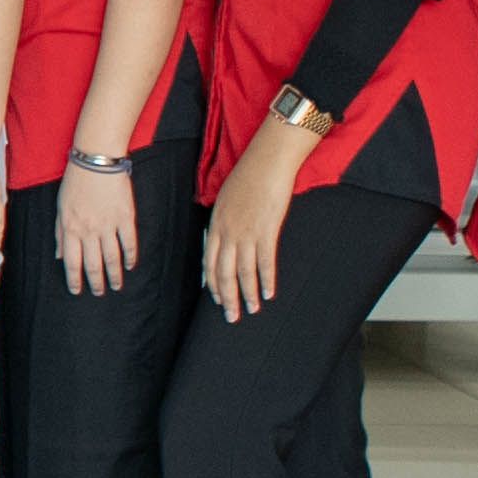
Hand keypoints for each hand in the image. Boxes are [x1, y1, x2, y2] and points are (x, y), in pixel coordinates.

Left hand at [54, 158, 143, 297]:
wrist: (96, 159)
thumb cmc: (75, 182)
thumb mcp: (60, 207)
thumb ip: (61, 233)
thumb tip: (59, 256)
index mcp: (71, 228)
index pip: (72, 262)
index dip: (74, 279)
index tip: (77, 291)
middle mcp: (89, 230)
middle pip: (93, 263)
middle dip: (96, 281)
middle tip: (99, 292)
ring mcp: (108, 225)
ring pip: (112, 257)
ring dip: (114, 275)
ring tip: (116, 286)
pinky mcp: (126, 217)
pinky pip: (129, 242)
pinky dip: (130, 256)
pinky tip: (130, 265)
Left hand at [202, 123, 307, 320]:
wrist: (267, 160)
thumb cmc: (249, 175)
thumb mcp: (227, 198)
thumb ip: (225, 219)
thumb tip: (226, 235)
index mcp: (216, 224)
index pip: (209, 261)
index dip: (212, 282)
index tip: (216, 298)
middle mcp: (227, 232)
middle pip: (223, 272)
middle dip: (226, 298)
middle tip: (231, 317)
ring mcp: (246, 232)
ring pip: (243, 272)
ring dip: (247, 295)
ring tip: (251, 311)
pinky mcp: (266, 230)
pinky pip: (264, 262)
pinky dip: (266, 281)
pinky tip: (268, 294)